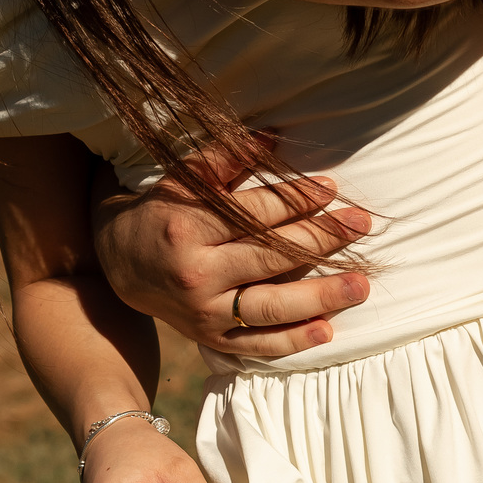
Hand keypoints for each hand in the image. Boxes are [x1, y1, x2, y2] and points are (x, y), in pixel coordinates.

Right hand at [92, 154, 370, 358]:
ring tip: (361, 285)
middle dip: (322, 239)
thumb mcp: (184, 179)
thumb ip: (226, 157)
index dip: (296, 199)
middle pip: (271, 257)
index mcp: (190, 227)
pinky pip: (257, 346)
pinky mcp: (209, 340)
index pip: (255, 214)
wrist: (121, 264)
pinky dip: (293, 340)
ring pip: (270, 307)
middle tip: (361, 225)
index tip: (331, 189)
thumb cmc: (163, 211)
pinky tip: (328, 329)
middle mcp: (197, 274)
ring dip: (320, 296)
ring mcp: (204, 313)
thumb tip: (274, 137)